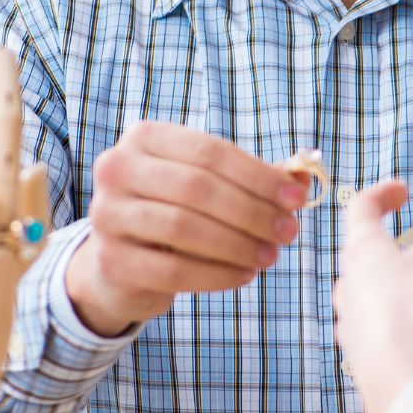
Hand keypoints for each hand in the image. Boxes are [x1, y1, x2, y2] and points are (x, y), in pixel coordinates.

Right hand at [67, 123, 308, 335]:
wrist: (124, 263)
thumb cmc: (176, 212)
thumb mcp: (209, 187)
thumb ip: (252, 178)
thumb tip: (305, 176)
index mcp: (144, 137)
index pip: (210, 152)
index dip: (258, 176)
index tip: (297, 198)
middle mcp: (116, 168)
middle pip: (197, 188)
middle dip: (251, 212)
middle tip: (288, 232)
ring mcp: (107, 214)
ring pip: (184, 227)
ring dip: (237, 244)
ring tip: (270, 257)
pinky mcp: (111, 260)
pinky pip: (173, 269)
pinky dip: (216, 274)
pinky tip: (244, 276)